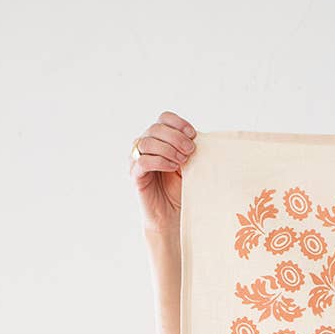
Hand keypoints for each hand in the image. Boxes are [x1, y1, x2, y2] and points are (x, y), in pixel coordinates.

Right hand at [130, 110, 196, 236]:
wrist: (172, 215)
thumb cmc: (181, 189)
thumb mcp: (190, 165)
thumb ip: (189, 149)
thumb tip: (199, 136)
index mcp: (159, 138)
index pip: (164, 118)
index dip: (178, 123)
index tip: (193, 135)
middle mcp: (145, 145)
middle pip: (156, 128)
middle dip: (176, 137)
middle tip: (190, 151)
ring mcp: (137, 158)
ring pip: (148, 142)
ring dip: (168, 149)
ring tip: (182, 162)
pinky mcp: (135, 174)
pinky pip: (143, 161)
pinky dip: (160, 161)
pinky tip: (172, 168)